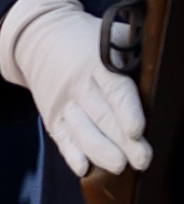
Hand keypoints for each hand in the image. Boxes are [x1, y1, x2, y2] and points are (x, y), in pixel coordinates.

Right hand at [5, 0, 148, 180]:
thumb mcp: (111, 35)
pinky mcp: (51, 115)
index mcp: (96, 63)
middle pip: (101, 116)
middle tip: (141, 159)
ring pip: (80, 130)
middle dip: (121, 141)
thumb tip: (164, 61)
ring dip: (99, 151)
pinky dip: (70, 153)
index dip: (126, 111)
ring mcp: (61, 102)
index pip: (114, 90)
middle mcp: (77, 85)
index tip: (137, 130)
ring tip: (118, 166)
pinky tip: (83, 167)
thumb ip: (135, 49)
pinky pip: (60, 137)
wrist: (38, 37)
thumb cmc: (87, 39)